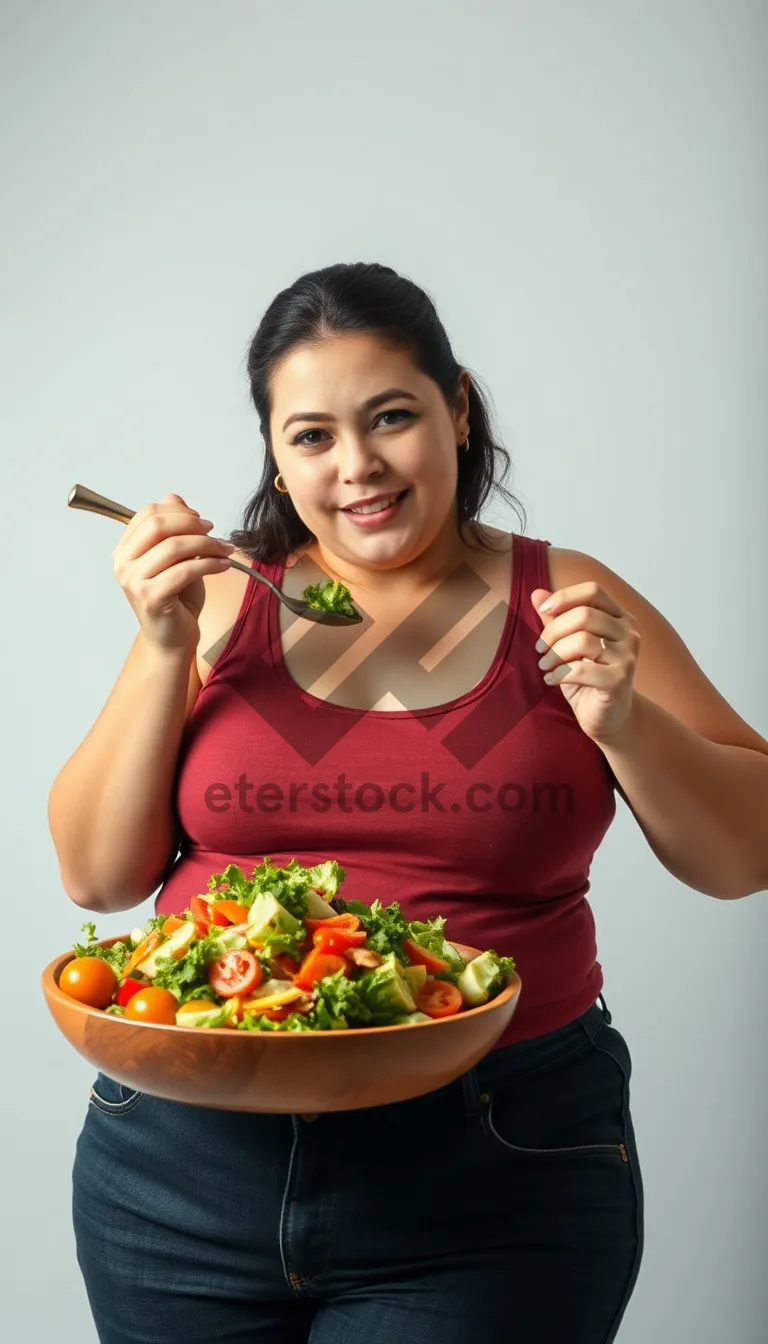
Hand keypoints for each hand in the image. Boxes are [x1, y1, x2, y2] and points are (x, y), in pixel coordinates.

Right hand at [111, 493, 234, 652]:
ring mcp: (134, 581)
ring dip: (206, 544)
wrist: (172, 638)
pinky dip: (210, 564)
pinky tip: (223, 565)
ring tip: (225, 550)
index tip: (200, 520)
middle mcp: (123, 563)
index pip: (148, 513)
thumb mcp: (175, 557)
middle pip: (158, 525)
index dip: (178, 511)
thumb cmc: (175, 598)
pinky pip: (185, 570)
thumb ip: (173, 529)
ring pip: (174, 547)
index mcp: (124, 549)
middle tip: (213, 530)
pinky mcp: (150, 597)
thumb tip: (175, 498)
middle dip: (192, 524)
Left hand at [530, 581, 640, 744]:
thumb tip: (536, 593)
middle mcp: (628, 633)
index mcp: (619, 617)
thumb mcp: (568, 645)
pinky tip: (551, 680)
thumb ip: (556, 619)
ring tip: (546, 665)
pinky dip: (559, 673)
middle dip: (554, 631)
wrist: (609, 717)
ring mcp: (627, 656)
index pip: (593, 591)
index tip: (543, 610)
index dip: (565, 596)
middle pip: (585, 615)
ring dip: (555, 653)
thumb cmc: (587, 677)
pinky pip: (582, 669)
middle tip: (540, 649)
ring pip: (583, 640)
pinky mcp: (619, 680)